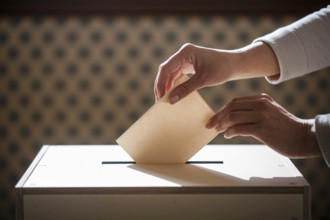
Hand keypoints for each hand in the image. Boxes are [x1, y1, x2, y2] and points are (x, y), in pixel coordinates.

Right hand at [154, 43, 236, 102]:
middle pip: (165, 71)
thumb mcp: (203, 80)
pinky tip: (172, 95)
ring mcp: (185, 59)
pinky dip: (174, 86)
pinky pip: (177, 76)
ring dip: (166, 87)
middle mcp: (183, 54)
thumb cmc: (222, 69)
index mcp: (185, 52)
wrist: (235, 65)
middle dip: (161, 86)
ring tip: (164, 100)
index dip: (161, 83)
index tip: (160, 97)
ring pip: (170, 74)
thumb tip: (171, 100)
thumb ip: (186, 89)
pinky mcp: (188, 65)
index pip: (166, 68)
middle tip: (159, 101)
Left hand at [206, 93, 320, 157]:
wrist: (302, 137)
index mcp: (261, 99)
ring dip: (222, 125)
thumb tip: (232, 119)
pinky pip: (239, 129)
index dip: (221, 110)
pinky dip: (229, 132)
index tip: (214, 118)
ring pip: (233, 117)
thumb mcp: (270, 112)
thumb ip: (253, 111)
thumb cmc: (285, 127)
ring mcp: (262, 116)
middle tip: (211, 125)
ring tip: (219, 131)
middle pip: (231, 107)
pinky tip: (227, 135)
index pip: (235, 101)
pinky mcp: (262, 129)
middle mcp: (261, 104)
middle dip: (218, 117)